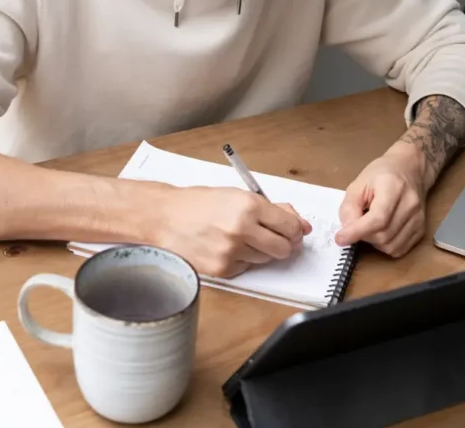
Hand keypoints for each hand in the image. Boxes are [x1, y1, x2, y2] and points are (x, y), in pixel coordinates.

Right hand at [151, 186, 311, 277]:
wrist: (164, 216)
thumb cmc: (199, 203)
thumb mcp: (237, 195)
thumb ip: (271, 208)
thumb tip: (300, 223)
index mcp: (249, 205)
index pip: (290, 226)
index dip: (295, 230)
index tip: (293, 231)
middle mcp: (242, 229)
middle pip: (283, 248)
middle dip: (284, 244)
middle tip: (276, 238)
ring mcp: (231, 251)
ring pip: (266, 259)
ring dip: (261, 251)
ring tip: (242, 238)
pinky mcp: (222, 269)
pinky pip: (246, 268)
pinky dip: (243, 260)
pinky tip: (227, 247)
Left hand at [334, 150, 426, 256]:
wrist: (410, 169)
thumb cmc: (382, 173)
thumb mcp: (358, 184)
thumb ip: (349, 207)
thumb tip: (347, 231)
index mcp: (393, 187)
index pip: (377, 219)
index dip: (357, 232)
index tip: (340, 238)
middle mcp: (410, 204)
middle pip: (383, 235)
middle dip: (364, 236)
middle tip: (356, 225)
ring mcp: (418, 218)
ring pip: (391, 246)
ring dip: (374, 242)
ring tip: (369, 226)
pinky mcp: (421, 228)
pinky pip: (400, 249)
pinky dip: (386, 246)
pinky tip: (381, 232)